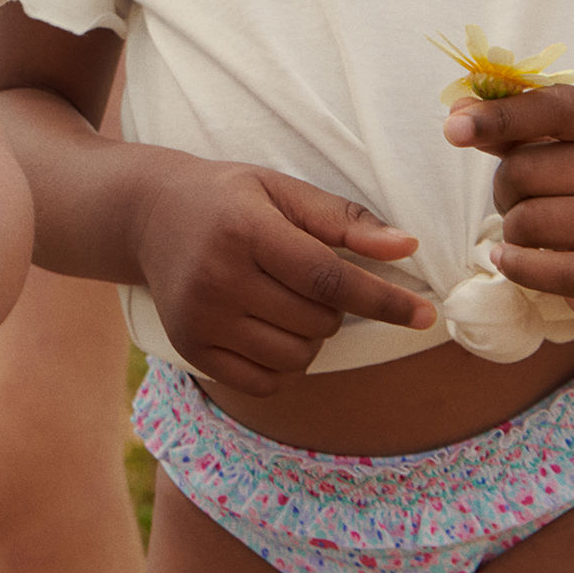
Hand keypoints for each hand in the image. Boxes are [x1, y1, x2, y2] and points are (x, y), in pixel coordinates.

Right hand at [136, 152, 434, 394]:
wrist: (148, 215)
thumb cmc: (228, 200)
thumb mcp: (282, 190)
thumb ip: (345, 220)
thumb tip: (408, 248)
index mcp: (246, 229)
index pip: (328, 278)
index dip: (382, 300)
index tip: (425, 316)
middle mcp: (218, 276)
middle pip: (316, 321)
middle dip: (333, 307)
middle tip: (307, 278)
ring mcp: (200, 318)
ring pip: (296, 357)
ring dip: (310, 337)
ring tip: (286, 302)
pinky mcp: (191, 349)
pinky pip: (265, 382)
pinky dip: (283, 365)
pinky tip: (269, 330)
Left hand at [446, 84, 573, 325]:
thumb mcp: (552, 151)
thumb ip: (505, 129)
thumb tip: (458, 112)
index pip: (555, 107)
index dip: (501, 115)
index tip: (454, 127)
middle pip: (524, 170)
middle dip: (504, 189)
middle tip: (522, 201)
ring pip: (529, 221)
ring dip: (512, 230)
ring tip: (533, 231)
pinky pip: (549, 271)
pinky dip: (516, 266)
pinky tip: (510, 260)